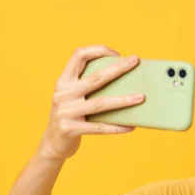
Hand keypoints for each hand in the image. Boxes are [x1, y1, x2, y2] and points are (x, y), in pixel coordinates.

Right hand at [39, 45, 144, 160]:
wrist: (52, 143)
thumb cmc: (71, 116)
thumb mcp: (73, 97)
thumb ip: (88, 86)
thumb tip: (126, 80)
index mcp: (63, 81)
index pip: (78, 56)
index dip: (97, 50)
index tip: (116, 53)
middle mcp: (62, 94)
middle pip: (95, 78)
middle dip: (118, 68)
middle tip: (135, 61)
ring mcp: (65, 112)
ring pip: (100, 103)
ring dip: (123, 100)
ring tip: (141, 97)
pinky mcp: (70, 129)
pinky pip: (99, 128)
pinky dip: (116, 127)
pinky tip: (131, 126)